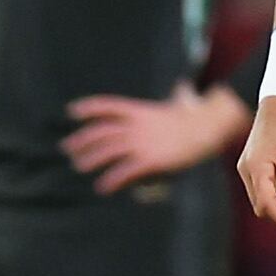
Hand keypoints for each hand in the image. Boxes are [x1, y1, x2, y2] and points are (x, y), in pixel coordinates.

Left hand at [63, 86, 244, 193]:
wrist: (208, 126)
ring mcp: (143, 142)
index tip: (72, 111)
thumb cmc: (196, 118)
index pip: (108, 106)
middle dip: (83, 139)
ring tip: (80, 166)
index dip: (89, 108)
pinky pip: (126, 170)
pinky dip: (112, 179)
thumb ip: (172, 101)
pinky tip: (103, 186)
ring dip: (92, 158)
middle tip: (68, 148)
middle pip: (103, 131)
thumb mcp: (179, 106)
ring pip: (109, 149)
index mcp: (141, 111)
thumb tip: (180, 89)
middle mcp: (137, 125)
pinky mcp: (151, 160)